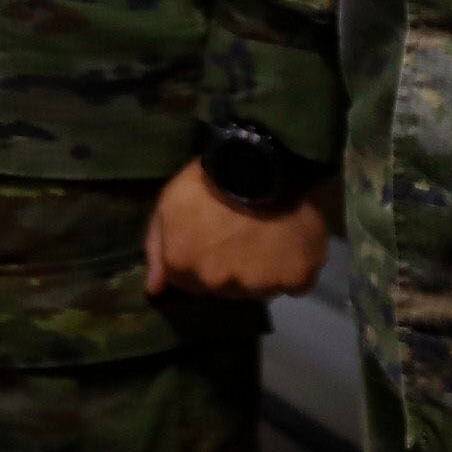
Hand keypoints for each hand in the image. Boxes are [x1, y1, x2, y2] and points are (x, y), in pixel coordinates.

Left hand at [142, 161, 332, 299]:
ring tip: (268, 236)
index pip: (188, 284)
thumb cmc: (211, 178)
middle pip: (224, 289)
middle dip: (229, 268)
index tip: (212, 239)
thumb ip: (158, 247)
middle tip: (241, 235)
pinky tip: (292, 243)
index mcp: (184, 266)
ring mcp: (259, 285)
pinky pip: (296, 284)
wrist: (263, 160)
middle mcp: (219, 284)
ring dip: (262, 271)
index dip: (200, 261)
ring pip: (259, 289)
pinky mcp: (297, 279)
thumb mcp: (170, 202)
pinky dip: (294, 269)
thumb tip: (155, 290)